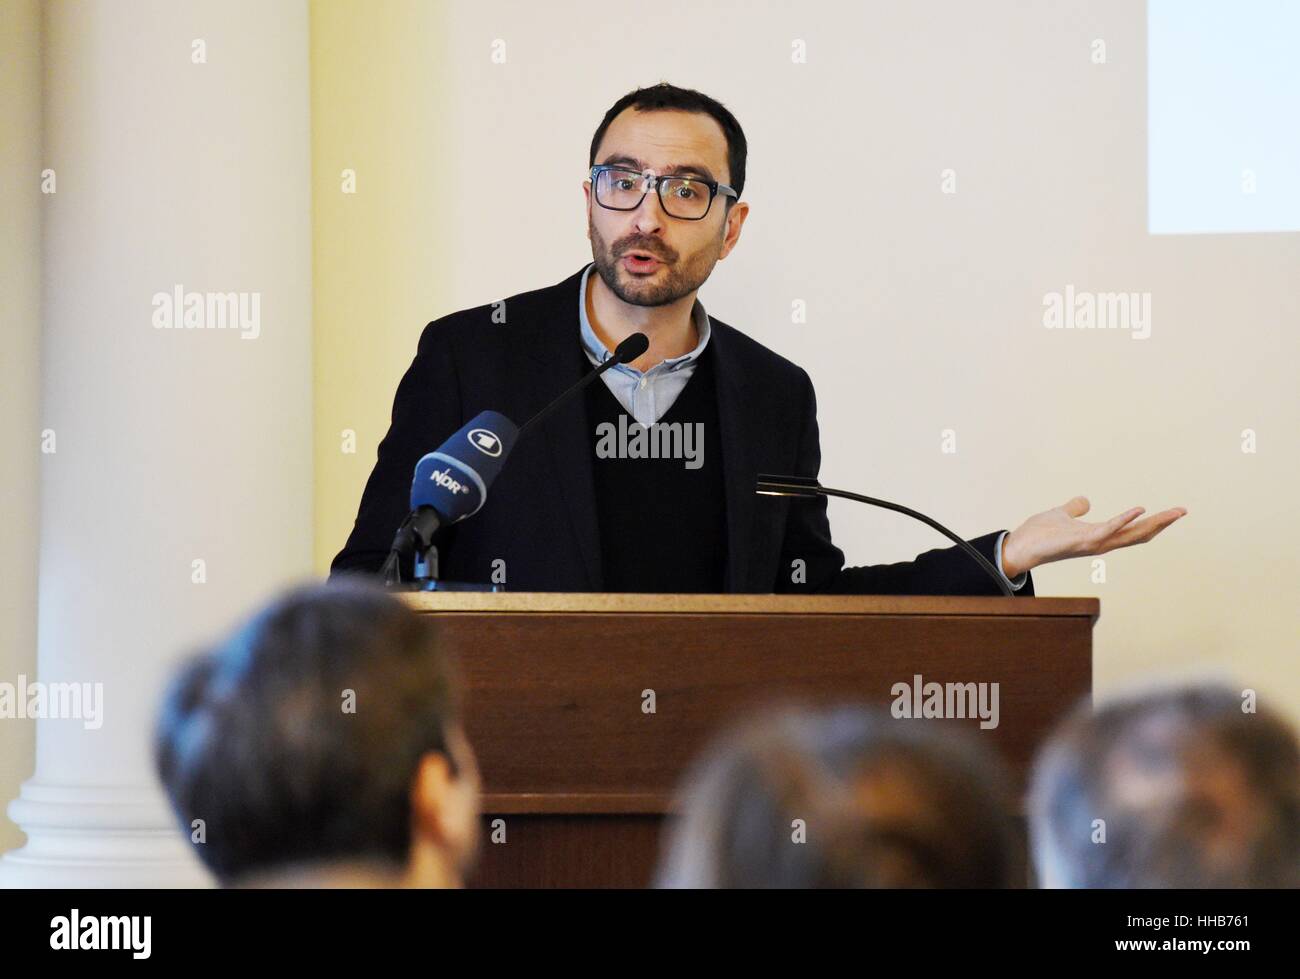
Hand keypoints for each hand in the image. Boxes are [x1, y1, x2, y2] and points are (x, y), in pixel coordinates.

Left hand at [1001, 496, 1186, 578]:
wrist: (1019, 546)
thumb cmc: (1039, 534)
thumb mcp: (1062, 515)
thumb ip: (1074, 509)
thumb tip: (1085, 501)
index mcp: (1099, 537)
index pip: (1132, 531)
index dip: (1153, 522)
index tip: (1173, 512)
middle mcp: (1100, 543)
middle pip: (1139, 534)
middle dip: (1162, 523)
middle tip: (1183, 510)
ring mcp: (1093, 544)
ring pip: (1131, 535)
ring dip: (1153, 523)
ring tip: (1173, 512)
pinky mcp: (1082, 541)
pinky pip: (1108, 530)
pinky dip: (1124, 519)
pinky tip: (1140, 509)